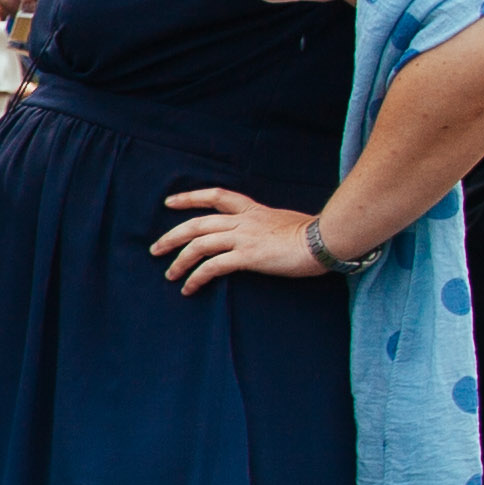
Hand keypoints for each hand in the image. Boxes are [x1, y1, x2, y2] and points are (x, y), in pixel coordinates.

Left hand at [155, 187, 324, 292]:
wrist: (327, 240)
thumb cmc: (314, 234)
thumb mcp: (284, 221)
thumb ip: (265, 225)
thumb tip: (259, 235)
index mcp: (252, 210)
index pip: (216, 196)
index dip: (190, 197)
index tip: (170, 202)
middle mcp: (243, 221)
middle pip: (197, 224)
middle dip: (172, 236)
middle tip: (155, 249)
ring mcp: (244, 237)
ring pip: (199, 245)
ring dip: (179, 261)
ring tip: (169, 274)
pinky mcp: (248, 256)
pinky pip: (213, 267)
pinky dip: (196, 277)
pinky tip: (189, 288)